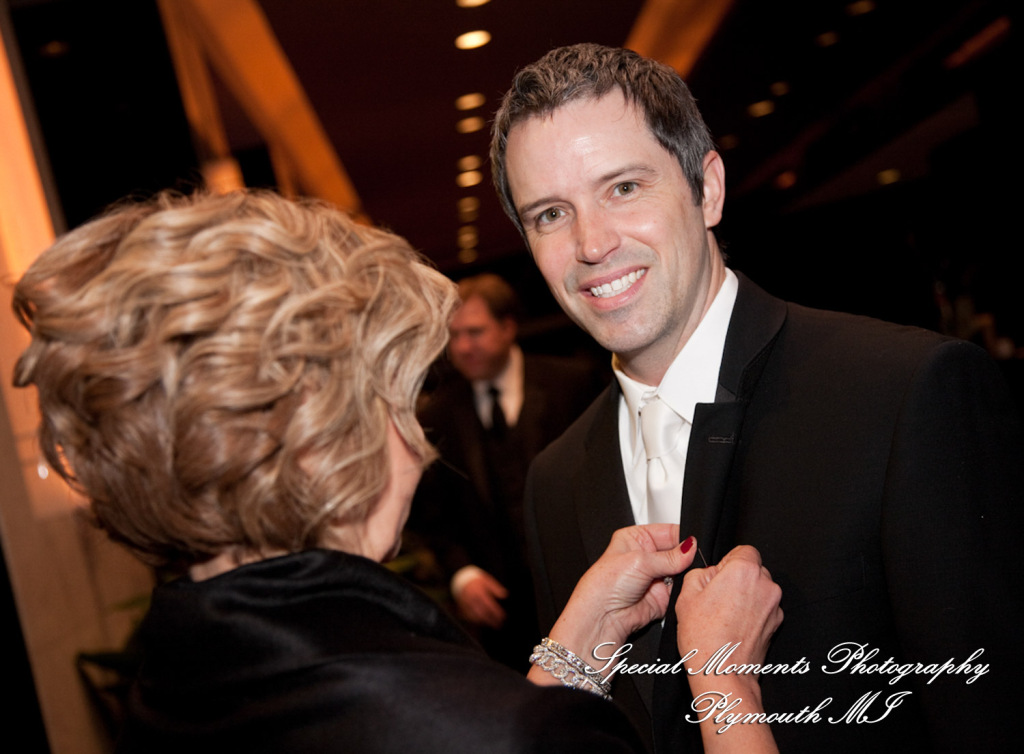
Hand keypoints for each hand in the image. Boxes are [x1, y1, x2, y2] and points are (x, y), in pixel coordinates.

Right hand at [455, 571, 507, 628]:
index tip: (503, 617)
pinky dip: (474, 622)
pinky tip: (482, 624)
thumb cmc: (476, 580)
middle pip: (482, 612)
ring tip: (493, 624)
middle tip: (499, 624)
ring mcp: (464, 604)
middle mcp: (470, 599)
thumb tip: (504, 595)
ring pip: (474, 617)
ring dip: (484, 622)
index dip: (496, 612)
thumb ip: (495, 587)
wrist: (459, 579)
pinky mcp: (460, 608)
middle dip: (491, 620)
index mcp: (478, 591)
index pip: (489, 604)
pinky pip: (467, 618)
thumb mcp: (486, 579)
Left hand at [548, 525, 694, 665]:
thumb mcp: (639, 561)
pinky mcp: (662, 596)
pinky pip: (681, 590)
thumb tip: (690, 547)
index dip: (683, 536)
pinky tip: (682, 587)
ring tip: (683, 574)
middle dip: (686, 556)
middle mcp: (647, 556)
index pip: (668, 531)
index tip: (695, 542)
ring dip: (686, 573)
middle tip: (691, 560)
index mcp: (637, 538)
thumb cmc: (605, 585)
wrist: (602, 617)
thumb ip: (669, 556)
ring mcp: (655, 576)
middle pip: (678, 551)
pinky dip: (685, 589)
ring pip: (682, 571)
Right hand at [676, 545, 781, 753]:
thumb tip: (711, 572)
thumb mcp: (686, 594)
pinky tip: (734, 626)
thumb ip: (700, 572)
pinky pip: (763, 607)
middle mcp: (765, 585)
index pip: (743, 549)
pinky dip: (752, 612)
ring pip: (758, 588)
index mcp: (744, 570)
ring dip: (745, 596)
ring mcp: (774, 606)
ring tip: (724, 615)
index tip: (717, 576)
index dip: (727, 561)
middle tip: (717, 597)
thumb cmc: (704, 638)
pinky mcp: (777, 623)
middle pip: (752, 569)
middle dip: (737, 578)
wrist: (722, 673)